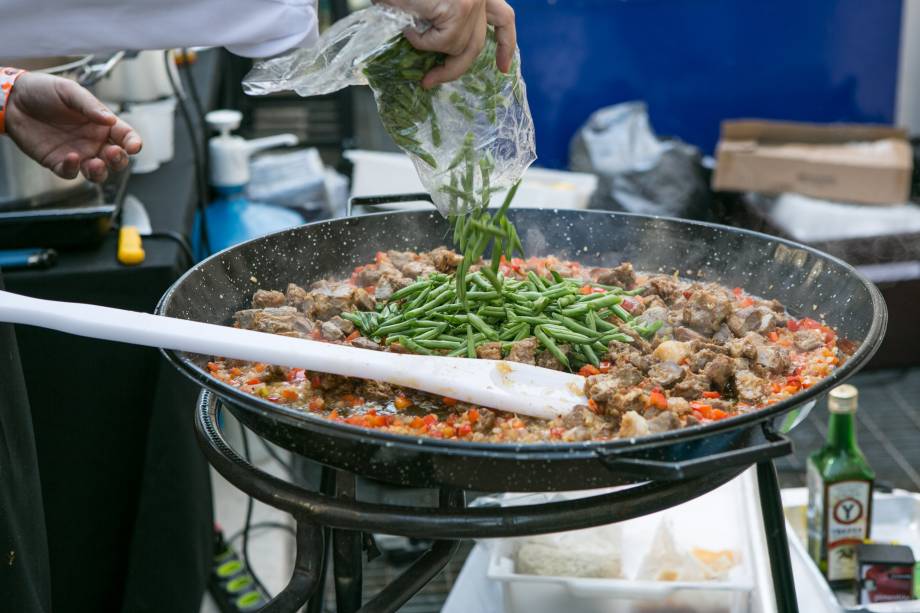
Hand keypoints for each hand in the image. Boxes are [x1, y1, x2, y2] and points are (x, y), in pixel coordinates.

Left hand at [5, 72, 141, 182]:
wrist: (12, 99)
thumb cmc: (42, 90)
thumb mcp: (68, 90)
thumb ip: (90, 105)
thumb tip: (110, 119)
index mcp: (101, 123)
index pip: (125, 136)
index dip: (133, 143)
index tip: (134, 146)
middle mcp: (93, 141)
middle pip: (116, 159)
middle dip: (119, 160)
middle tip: (113, 153)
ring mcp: (78, 153)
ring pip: (98, 172)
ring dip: (100, 172)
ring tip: (95, 164)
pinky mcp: (58, 162)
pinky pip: (71, 173)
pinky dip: (73, 170)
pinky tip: (70, 158)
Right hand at [381, 0, 516, 87]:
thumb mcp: (433, 4)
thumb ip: (448, 15)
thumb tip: (444, 45)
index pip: (503, 18)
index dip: (505, 44)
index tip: (504, 68)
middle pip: (476, 43)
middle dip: (456, 66)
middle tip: (431, 80)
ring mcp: (472, 2)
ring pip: (457, 46)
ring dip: (429, 46)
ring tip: (409, 29)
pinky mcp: (459, 9)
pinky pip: (442, 42)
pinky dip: (421, 42)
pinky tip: (408, 27)